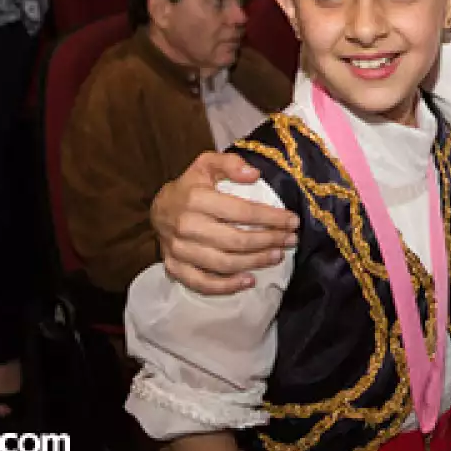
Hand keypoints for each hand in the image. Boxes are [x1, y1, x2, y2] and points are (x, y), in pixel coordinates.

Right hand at [151, 152, 298, 295]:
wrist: (158, 209)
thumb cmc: (190, 186)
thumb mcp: (206, 164)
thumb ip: (230, 163)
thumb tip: (254, 174)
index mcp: (197, 199)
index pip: (242, 212)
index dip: (271, 218)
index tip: (292, 220)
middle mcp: (187, 226)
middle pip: (236, 241)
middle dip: (269, 241)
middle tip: (291, 239)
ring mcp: (179, 250)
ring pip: (224, 263)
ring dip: (255, 262)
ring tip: (277, 256)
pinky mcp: (175, 267)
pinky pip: (202, 283)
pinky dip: (227, 286)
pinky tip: (250, 281)